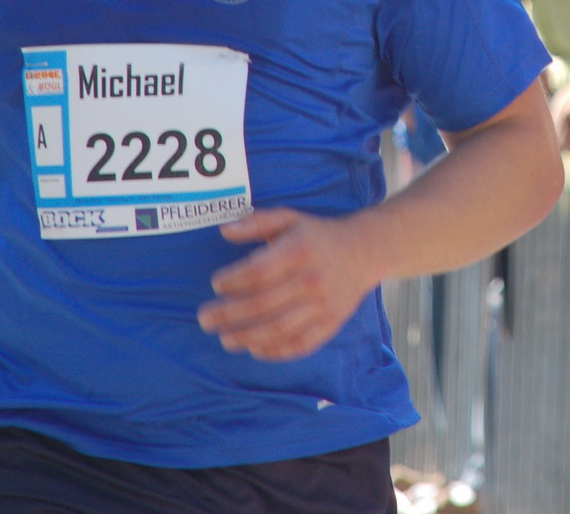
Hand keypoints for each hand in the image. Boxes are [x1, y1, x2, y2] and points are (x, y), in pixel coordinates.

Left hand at [200, 208, 378, 361]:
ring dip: (247, 337)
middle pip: (263, 304)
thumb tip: (223, 230)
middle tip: (204, 319)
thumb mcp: (289, 218)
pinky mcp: (331, 323)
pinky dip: (276, 351)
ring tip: (224, 339)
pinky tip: (255, 349)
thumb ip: (256, 222)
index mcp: (299, 251)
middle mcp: (311, 280)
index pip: (259, 271)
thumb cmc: (318, 234)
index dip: (234, 281)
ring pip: (279, 329)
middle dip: (229, 314)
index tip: (216, 284)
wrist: (364, 251)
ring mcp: (322, 305)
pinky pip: (301, 344)